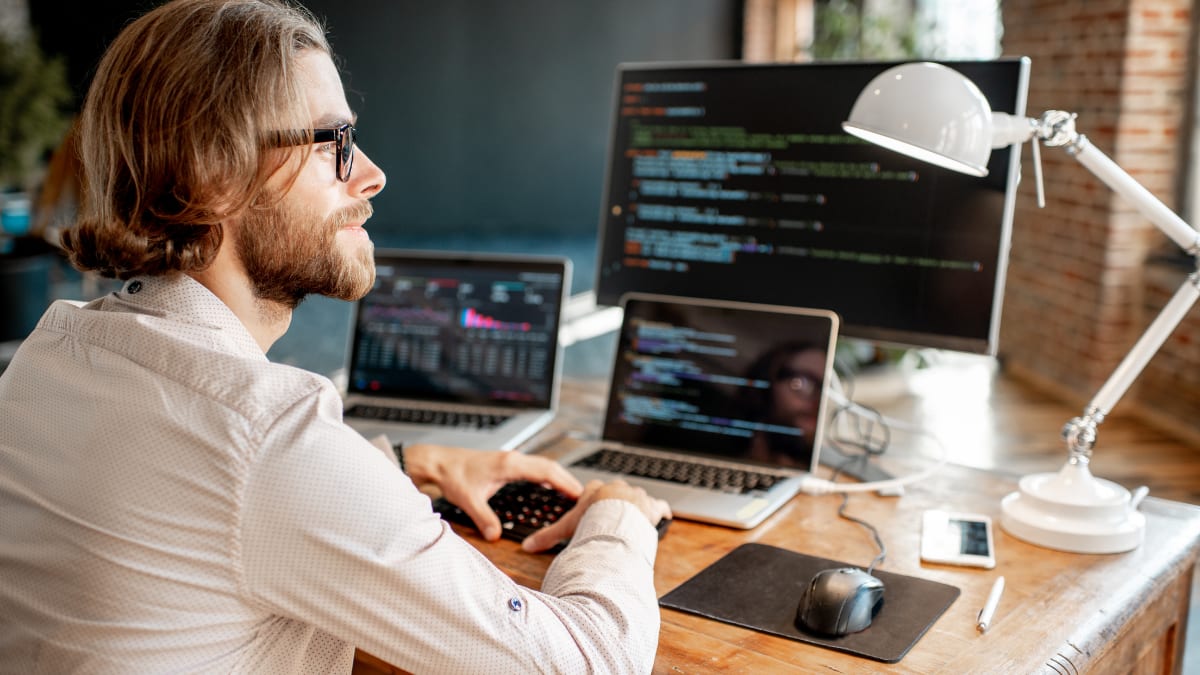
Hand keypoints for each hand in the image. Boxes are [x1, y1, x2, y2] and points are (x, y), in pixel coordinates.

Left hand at [404, 444, 581, 540]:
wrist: (438, 462)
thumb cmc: (452, 474)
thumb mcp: (469, 500)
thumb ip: (484, 519)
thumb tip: (495, 536)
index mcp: (510, 464)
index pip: (546, 472)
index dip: (564, 483)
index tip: (579, 494)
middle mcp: (513, 459)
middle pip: (550, 467)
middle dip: (567, 481)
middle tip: (582, 496)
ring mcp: (510, 459)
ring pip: (542, 465)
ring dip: (558, 478)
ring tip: (571, 493)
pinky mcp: (506, 463)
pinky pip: (533, 468)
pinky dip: (545, 477)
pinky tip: (547, 487)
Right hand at [520, 479, 671, 552]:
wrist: (616, 520)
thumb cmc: (591, 522)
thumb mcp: (566, 529)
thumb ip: (546, 537)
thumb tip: (527, 547)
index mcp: (596, 490)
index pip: (592, 490)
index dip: (593, 501)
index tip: (593, 510)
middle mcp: (616, 488)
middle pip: (616, 492)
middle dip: (615, 502)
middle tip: (612, 518)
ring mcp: (635, 495)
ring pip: (636, 498)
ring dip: (635, 508)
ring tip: (632, 523)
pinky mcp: (651, 505)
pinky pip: (659, 506)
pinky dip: (660, 512)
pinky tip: (662, 517)